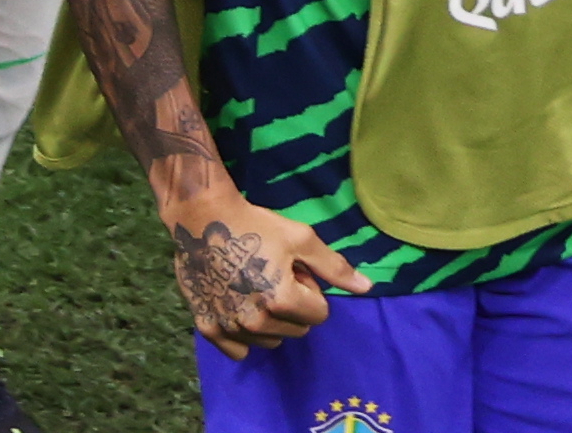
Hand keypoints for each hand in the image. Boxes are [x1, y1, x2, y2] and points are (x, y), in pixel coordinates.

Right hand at [168, 182, 360, 353]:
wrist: (204, 220)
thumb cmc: (258, 226)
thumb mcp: (302, 239)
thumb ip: (334, 267)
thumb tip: (367, 287)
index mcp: (283, 301)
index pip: (320, 314)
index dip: (311, 290)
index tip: (295, 271)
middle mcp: (257, 322)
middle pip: (296, 330)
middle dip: (294, 307)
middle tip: (276, 277)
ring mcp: (231, 328)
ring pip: (270, 340)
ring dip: (271, 320)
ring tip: (256, 288)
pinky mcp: (209, 329)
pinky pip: (238, 351)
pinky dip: (244, 335)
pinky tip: (239, 308)